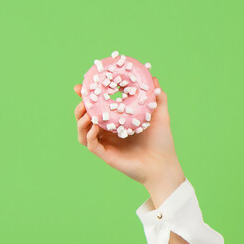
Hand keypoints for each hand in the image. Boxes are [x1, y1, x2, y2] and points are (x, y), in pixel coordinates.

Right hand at [74, 78, 184, 205]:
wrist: (164, 164)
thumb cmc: (162, 142)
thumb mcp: (160, 115)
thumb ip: (157, 97)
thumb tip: (153, 78)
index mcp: (117, 123)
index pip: (97, 108)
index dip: (88, 97)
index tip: (82, 86)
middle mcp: (108, 133)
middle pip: (85, 118)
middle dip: (80, 106)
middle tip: (82, 97)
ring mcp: (106, 144)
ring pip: (83, 131)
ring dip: (81, 119)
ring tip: (86, 110)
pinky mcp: (106, 155)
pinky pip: (90, 144)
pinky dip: (89, 134)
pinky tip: (95, 126)